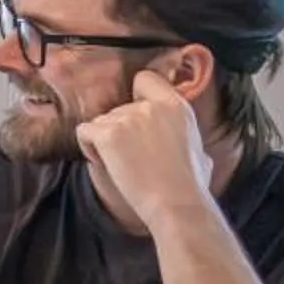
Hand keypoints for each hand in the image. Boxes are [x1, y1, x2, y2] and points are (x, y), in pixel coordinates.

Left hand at [73, 69, 212, 224]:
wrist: (177, 204)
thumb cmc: (189, 185)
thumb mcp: (199, 149)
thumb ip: (184, 134)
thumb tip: (183, 138)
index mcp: (176, 106)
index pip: (145, 79)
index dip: (136, 96)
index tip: (136, 118)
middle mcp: (151, 106)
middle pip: (119, 108)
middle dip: (119, 130)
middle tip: (133, 156)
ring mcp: (128, 118)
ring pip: (100, 121)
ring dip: (104, 141)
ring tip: (124, 165)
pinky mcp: (108, 134)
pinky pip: (84, 132)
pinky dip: (88, 147)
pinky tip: (106, 163)